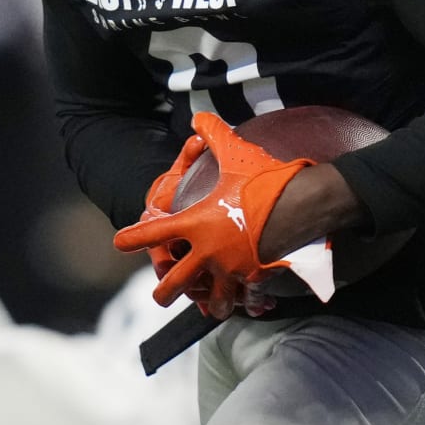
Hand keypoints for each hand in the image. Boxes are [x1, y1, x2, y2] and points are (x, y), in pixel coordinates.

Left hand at [113, 112, 314, 316]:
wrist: (305, 205)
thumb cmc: (266, 180)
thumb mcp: (236, 154)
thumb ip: (213, 136)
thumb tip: (198, 117)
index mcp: (197, 224)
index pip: (155, 232)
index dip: (134, 237)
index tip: (120, 242)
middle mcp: (209, 252)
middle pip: (175, 282)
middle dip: (164, 291)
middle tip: (160, 294)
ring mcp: (233, 270)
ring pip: (212, 301)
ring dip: (206, 303)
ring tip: (204, 306)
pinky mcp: (257, 279)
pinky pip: (245, 299)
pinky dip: (244, 303)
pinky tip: (245, 303)